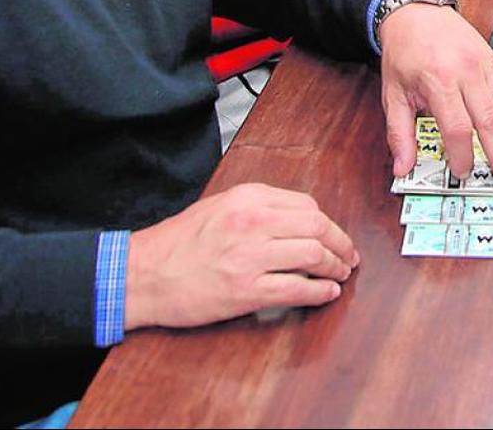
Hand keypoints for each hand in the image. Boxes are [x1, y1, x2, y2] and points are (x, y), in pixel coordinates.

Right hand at [124, 183, 357, 330]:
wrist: (143, 274)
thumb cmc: (176, 243)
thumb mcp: (218, 207)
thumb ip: (257, 208)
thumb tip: (297, 219)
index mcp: (248, 199)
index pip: (306, 205)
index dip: (328, 223)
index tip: (335, 235)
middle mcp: (253, 223)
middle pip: (318, 227)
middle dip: (341, 244)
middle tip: (349, 256)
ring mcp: (250, 257)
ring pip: (313, 256)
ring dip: (336, 267)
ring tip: (340, 275)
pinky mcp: (245, 291)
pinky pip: (296, 289)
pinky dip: (319, 292)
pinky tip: (326, 293)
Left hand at [378, 3, 492, 190]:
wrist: (417, 13)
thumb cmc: (405, 50)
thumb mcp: (393, 93)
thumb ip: (399, 133)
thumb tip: (402, 165)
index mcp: (439, 79)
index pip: (457, 127)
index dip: (462, 155)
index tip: (461, 172)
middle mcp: (466, 71)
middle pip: (491, 120)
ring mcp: (484, 65)